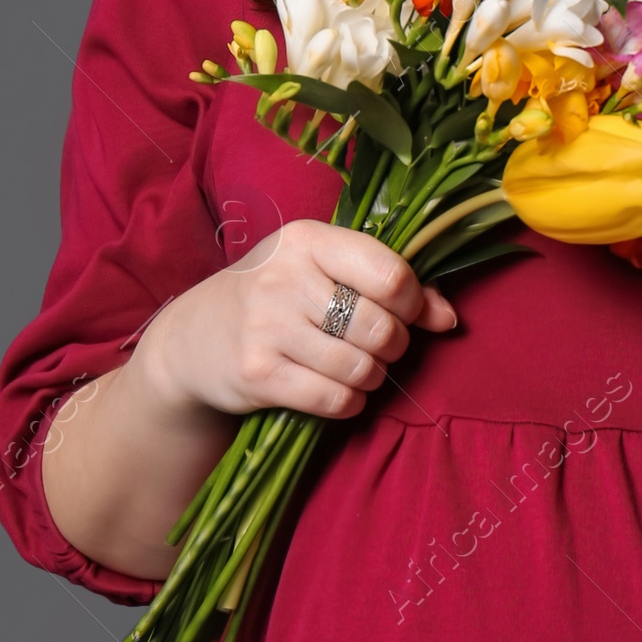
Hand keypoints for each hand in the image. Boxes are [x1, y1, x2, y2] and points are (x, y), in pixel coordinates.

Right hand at [133, 220, 455, 425]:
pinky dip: (348, 401)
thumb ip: (389, 284)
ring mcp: (266, 327)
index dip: (413, 302)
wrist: (193, 340)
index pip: (390, 274)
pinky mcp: (257, 374)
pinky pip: (334, 400)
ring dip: (371, 377)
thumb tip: (448, 317)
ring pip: (360, 367)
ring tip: (356, 368)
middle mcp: (284, 278)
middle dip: (393, 346)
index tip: (405, 313)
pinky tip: (337, 391)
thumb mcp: (323, 271)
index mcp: (307, 240)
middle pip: (380, 327)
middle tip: (378, 346)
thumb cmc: (276, 297)